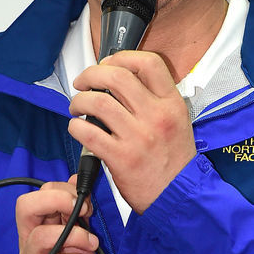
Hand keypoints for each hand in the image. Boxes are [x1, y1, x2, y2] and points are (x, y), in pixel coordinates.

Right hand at [16, 176, 97, 253]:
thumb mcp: (76, 238)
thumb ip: (75, 213)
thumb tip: (77, 181)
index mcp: (38, 225)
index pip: (38, 193)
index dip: (63, 190)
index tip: (86, 203)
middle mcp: (29, 241)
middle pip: (26, 206)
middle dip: (58, 200)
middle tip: (83, 213)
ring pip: (41, 236)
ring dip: (75, 236)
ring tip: (91, 244)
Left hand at [68, 51, 196, 212]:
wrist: (177, 196)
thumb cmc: (173, 159)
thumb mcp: (176, 120)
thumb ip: (154, 98)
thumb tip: (118, 80)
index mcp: (171, 103)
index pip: (148, 63)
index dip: (121, 57)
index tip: (107, 64)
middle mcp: (156, 116)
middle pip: (117, 77)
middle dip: (91, 74)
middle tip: (83, 82)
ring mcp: (138, 137)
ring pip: (98, 103)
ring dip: (79, 101)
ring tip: (77, 107)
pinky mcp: (121, 158)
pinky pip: (88, 132)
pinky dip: (75, 127)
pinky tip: (77, 128)